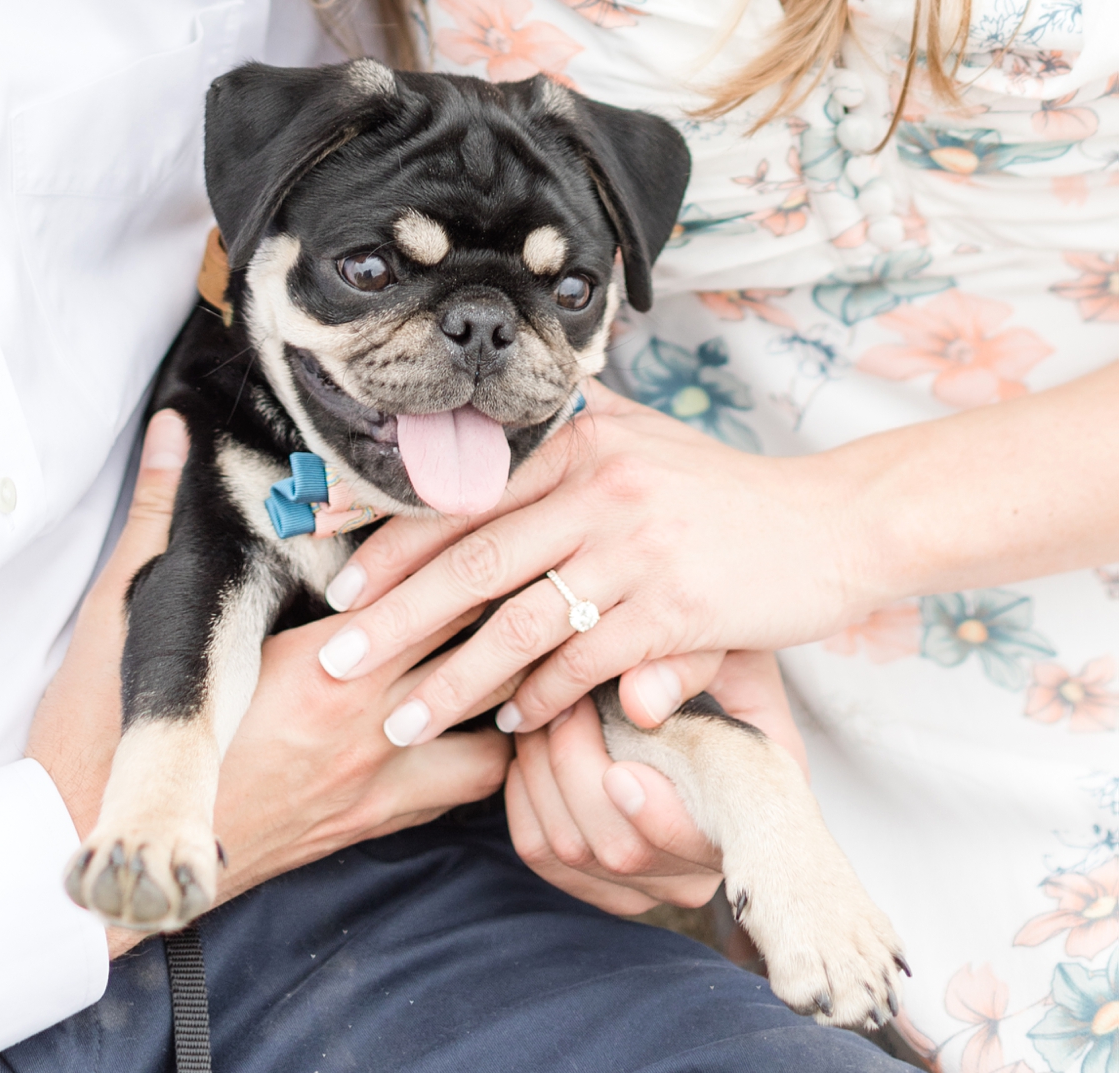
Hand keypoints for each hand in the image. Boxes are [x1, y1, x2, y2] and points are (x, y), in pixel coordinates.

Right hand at [28, 411, 511, 954]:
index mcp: (316, 666)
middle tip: (532, 547)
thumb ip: (162, 508)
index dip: (469, 537)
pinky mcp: (372, 823)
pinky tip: (487, 715)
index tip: (497, 497)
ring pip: (495, 725)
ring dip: (512, 677)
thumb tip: (174, 426)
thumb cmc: (113, 736)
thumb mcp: (130, 607)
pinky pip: (467, 788)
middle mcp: (364, 725)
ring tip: (524, 630)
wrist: (106, 862)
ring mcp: (376, 782)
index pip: (427, 585)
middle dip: (510, 594)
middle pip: (477, 646)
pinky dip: (489, 746)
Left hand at [314, 380, 863, 743]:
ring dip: (452, 681)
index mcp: (581, 438)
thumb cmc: (724, 488)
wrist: (832, 523)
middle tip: (335, 657)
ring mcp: (638, 549)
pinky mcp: (676, 610)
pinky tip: (505, 725)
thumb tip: (485, 436)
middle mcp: (600, 487)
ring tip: (399, 718)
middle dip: (394, 615)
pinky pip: (586, 664)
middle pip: (472, 558)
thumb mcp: (643, 436)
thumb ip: (567, 432)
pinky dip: (539, 699)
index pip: (464, 485)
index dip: (388, 522)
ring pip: (518, 623)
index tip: (324, 550)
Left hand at [505, 651, 805, 916]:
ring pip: (569, 850)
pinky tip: (534, 744)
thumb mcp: (716, 644)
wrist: (681, 661)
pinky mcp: (596, 879)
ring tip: (548, 708)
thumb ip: (685, 665)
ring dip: (542, 771)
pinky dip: (522, 792)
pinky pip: (538, 849)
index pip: (704, 845)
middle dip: (576, 766)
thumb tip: (639, 704)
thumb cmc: (706, 648)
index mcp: (754, 810)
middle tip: (566, 699)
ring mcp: (649, 880)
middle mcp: (703, 863)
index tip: (619, 772)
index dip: (658, 819)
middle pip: (621, 850)